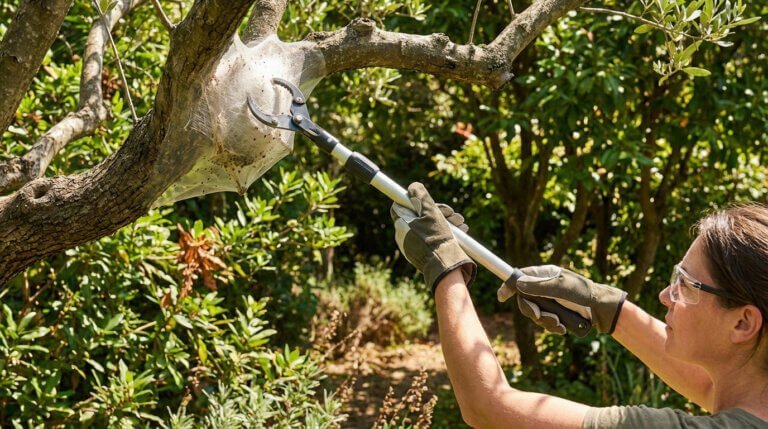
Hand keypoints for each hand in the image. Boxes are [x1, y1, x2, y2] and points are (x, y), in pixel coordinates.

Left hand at [390, 182, 475, 290]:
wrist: (445, 267)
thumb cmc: (437, 239)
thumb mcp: (431, 212)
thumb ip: (421, 197)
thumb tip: (412, 187)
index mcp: (402, 225)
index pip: (400, 206)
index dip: (412, 199)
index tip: (424, 198)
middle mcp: (404, 237)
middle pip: (418, 216)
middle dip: (437, 211)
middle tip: (451, 212)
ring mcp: (413, 247)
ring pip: (428, 227)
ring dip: (445, 221)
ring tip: (460, 223)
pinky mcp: (423, 255)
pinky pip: (431, 238)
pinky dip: (444, 233)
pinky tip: (460, 231)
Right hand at [498, 265, 626, 333]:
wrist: (602, 309)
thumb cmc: (583, 293)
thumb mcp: (560, 288)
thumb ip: (539, 287)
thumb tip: (518, 284)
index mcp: (544, 275)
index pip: (520, 278)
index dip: (509, 286)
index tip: (501, 296)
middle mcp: (544, 286)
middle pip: (525, 300)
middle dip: (533, 311)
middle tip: (543, 317)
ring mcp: (549, 300)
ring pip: (534, 313)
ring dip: (545, 321)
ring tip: (558, 324)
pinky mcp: (555, 312)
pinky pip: (544, 321)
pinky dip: (551, 326)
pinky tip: (562, 327)